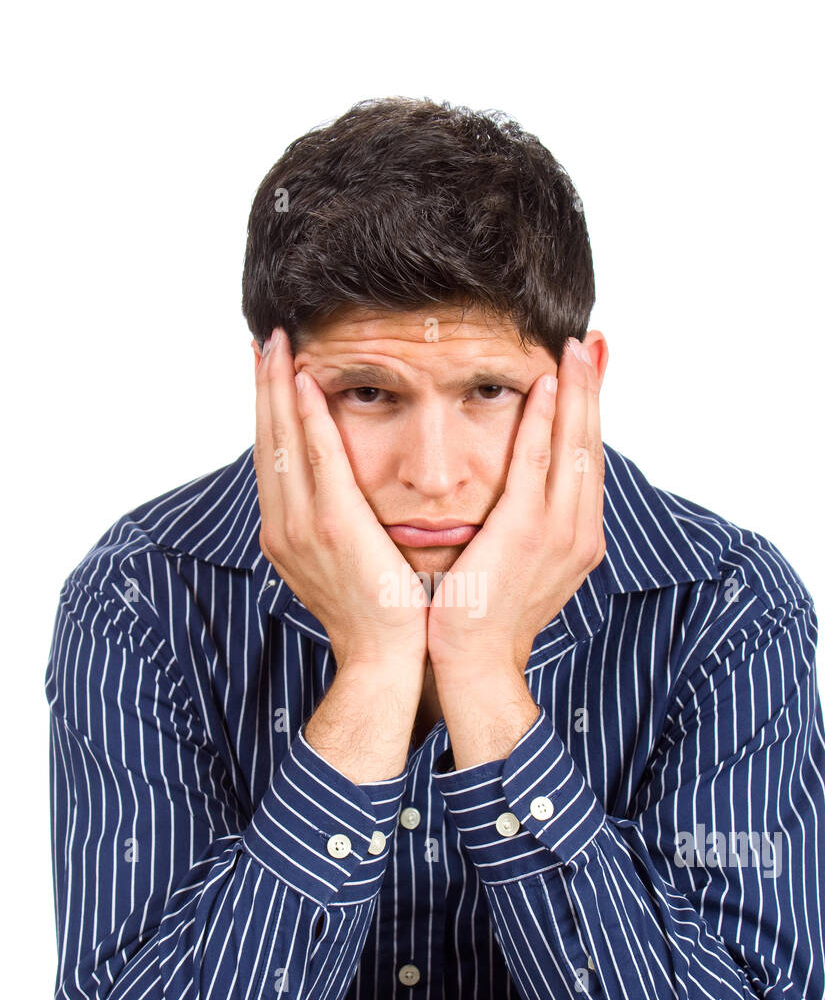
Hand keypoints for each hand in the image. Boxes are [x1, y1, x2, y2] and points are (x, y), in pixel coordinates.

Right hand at [253, 327, 429, 670]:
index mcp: (285, 534)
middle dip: (265, 387)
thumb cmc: (379, 614)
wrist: (383, 659)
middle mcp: (282, 526)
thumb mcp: (347, 563)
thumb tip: (345, 496)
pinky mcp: (333, 526)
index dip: (268, 410)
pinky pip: (315, 459)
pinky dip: (306, 419)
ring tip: (279, 344)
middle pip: (266, 440)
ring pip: (281, 441)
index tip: (269, 370)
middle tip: (267, 340)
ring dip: (279, 388)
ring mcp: (302, 526)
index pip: (272, 457)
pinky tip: (307, 383)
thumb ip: (338, 525)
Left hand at [427, 337, 604, 675]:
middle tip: (594, 343)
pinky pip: (539, 463)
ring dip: (576, 392)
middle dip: (594, 391)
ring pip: (575, 446)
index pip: (589, 464)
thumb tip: (521, 501)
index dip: (592, 415)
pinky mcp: (526, 531)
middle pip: (592, 445)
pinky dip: (545, 421)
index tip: (591, 374)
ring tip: (575, 349)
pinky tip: (544, 385)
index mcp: (578, 539)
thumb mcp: (516, 567)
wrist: (475, 662)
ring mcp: (558, 531)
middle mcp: (579, 532)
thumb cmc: (484, 618)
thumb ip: (526, 529)